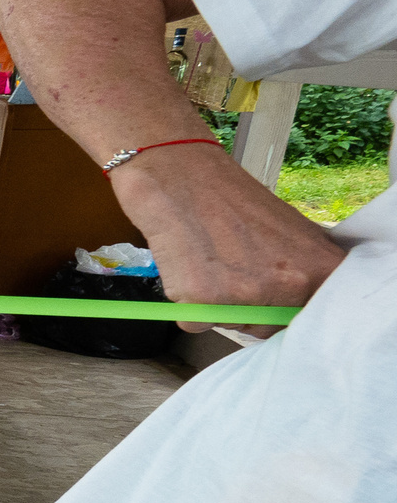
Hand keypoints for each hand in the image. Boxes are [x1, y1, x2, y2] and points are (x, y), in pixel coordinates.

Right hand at [111, 145, 346, 334]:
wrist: (180, 173)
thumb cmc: (231, 197)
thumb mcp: (291, 231)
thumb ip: (303, 271)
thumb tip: (295, 308)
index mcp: (322, 268)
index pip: (311, 318)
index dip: (285, 310)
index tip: (270, 298)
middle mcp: (292, 284)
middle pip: (269, 329)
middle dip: (247, 311)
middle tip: (231, 272)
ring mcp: (248, 294)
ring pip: (230, 326)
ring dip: (215, 307)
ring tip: (208, 263)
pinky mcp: (203, 301)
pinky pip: (193, 322)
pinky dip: (185, 304)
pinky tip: (187, 267)